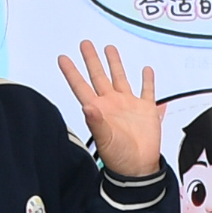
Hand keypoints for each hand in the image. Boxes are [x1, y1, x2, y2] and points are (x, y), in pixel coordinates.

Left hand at [57, 40, 163, 179]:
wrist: (140, 168)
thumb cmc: (119, 158)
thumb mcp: (104, 140)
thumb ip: (96, 122)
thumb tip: (88, 107)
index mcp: (98, 109)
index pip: (81, 86)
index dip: (71, 72)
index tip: (63, 58)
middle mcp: (112, 104)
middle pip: (99, 76)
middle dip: (92, 59)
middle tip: (85, 44)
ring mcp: (129, 105)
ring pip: (120, 78)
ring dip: (115, 63)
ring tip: (109, 48)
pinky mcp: (146, 110)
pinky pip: (147, 90)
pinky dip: (148, 80)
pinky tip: (146, 70)